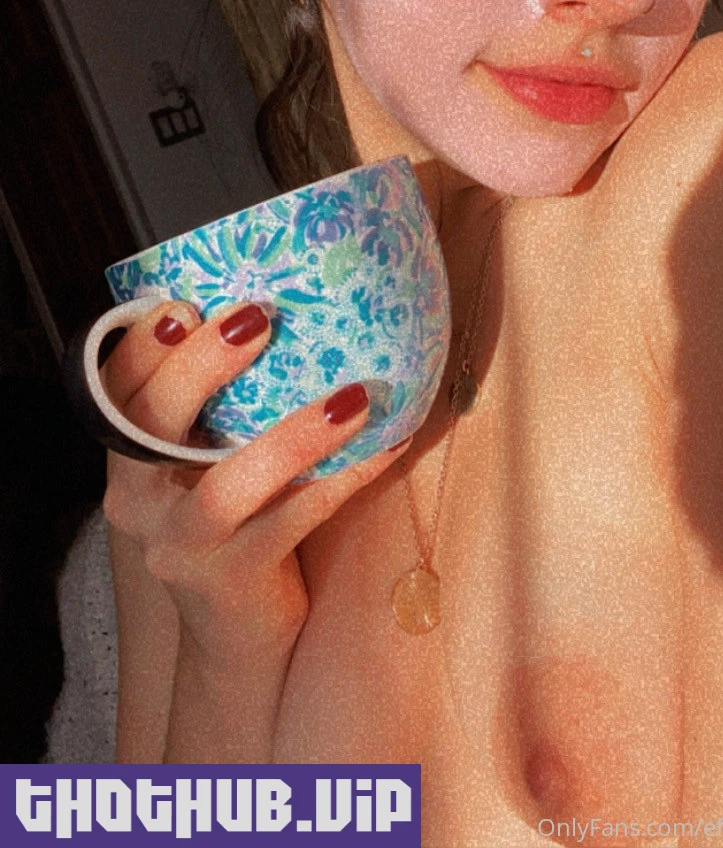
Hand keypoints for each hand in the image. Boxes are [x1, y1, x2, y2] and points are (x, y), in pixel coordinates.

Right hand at [102, 300, 407, 665]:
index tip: (185, 303)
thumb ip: (217, 409)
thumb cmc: (235, 525)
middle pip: (151, 425)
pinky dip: (342, 479)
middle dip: (201, 366)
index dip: (143, 347)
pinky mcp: (230, 582)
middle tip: (258, 319)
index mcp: (129, 461)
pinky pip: (293, 522)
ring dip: (292, 436)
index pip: (116, 392)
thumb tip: (277, 314)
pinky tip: (384, 447)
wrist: (238, 640)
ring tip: (351, 398)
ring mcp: (181, 547)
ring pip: (226, 486)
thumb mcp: (207, 466)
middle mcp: (139, 503)